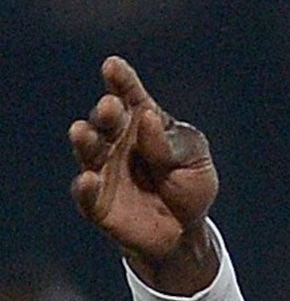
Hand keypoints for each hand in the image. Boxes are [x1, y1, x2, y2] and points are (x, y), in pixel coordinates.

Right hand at [67, 56, 220, 292]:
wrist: (185, 234)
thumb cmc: (190, 187)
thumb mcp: (196, 163)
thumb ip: (174, 143)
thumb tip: (147, 119)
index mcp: (143, 125)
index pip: (131, 98)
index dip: (121, 81)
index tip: (113, 66)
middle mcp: (117, 142)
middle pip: (107, 122)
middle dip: (107, 113)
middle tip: (111, 107)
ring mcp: (103, 171)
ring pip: (88, 151)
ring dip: (85, 140)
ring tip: (82, 131)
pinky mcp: (96, 203)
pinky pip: (86, 194)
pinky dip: (85, 187)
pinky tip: (89, 179)